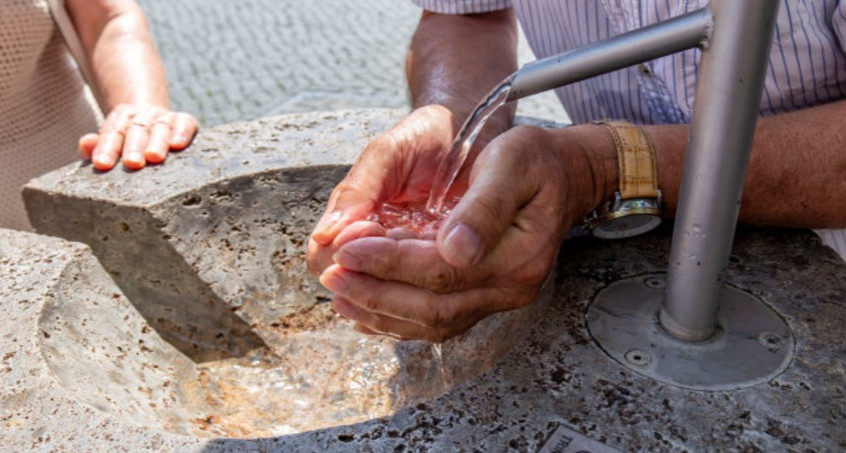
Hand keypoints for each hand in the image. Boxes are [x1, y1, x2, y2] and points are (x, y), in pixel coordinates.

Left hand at [78, 104, 197, 170]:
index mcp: (121, 118)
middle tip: (132, 163)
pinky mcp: (185, 121)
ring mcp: (164, 117)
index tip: (102, 164)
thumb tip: (86, 143)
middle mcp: (143, 115)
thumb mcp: (110, 143)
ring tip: (154, 157)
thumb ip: (95, 146)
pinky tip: (177, 144)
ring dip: (156, 143)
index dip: (106, 148)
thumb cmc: (129, 143)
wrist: (154, 122)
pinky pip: (185, 123)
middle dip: (133, 146)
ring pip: (160, 127)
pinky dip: (181, 132)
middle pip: (136, 129)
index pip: (112, 132)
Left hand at [317, 125, 611, 341]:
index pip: (441, 271)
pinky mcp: (484, 298)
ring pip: (431, 323)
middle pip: (432, 308)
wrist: (564, 174)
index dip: (390, 262)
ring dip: (380, 311)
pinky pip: (437, 321)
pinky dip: (396, 319)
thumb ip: (484, 205)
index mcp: (517, 254)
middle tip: (332, 274)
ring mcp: (498, 298)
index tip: (348, 246)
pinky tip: (364, 309)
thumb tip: (453, 249)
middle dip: (376, 292)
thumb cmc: (534, 160)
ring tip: (339, 291)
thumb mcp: (512, 162)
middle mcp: (510, 287)